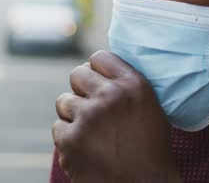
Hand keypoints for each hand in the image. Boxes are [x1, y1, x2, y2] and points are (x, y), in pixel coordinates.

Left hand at [53, 51, 178, 182]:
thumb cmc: (150, 149)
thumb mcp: (150, 107)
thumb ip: (126, 86)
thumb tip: (100, 71)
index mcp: (133, 85)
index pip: (99, 57)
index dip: (96, 69)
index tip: (97, 81)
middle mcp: (110, 96)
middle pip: (77, 74)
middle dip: (81, 89)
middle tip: (90, 106)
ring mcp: (88, 116)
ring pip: (63, 101)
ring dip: (73, 115)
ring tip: (91, 133)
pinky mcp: (71, 139)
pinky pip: (58, 128)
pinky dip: (68, 139)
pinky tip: (86, 149)